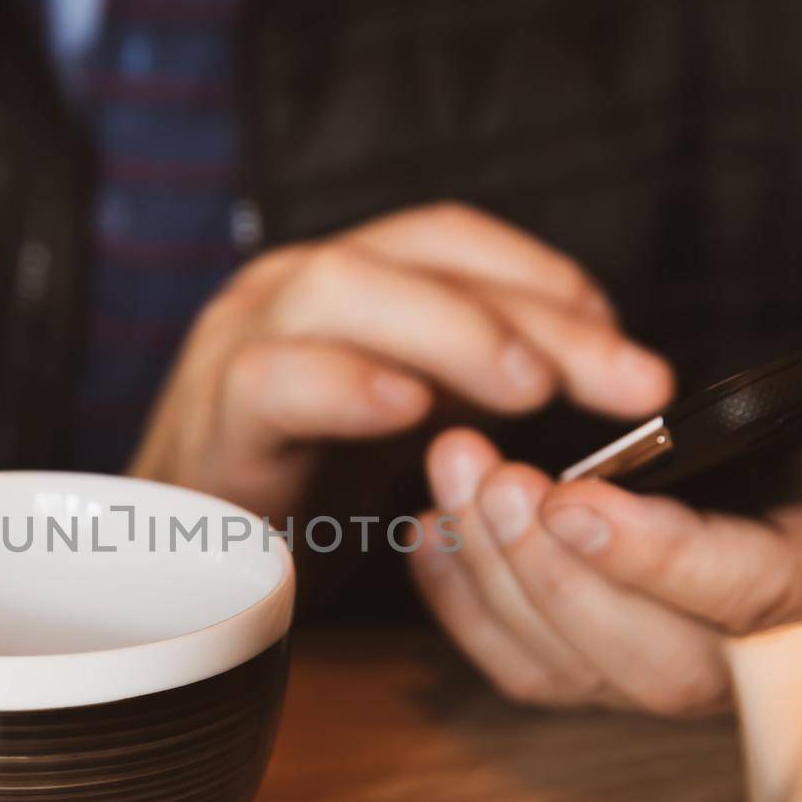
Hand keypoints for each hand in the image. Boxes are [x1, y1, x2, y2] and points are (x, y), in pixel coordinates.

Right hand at [129, 202, 673, 520]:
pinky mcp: (209, 421)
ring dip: (450, 332)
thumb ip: (469, 383)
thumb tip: (590, 364)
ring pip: (337, 288)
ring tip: (530, 388)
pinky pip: (270, 381)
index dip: (548, 278)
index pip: (450, 240)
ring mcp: (237, 345)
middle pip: (416, 258)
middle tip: (628, 380)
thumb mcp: (399, 421)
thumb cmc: (293, 488)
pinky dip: (345, 386)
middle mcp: (285, 292)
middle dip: (533, 312)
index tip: (630, 346)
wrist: (171, 561)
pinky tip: (410, 412)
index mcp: (337, 283)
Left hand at [410, 245, 801, 715]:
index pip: (753, 598)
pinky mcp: (612, 667)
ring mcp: (678, 671)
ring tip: (456, 471)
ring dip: (496, 577)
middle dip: (556, 573)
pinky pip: (526, 668)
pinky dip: (466, 606)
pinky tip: (435, 529)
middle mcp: (761, 655)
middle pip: (646, 662)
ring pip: (569, 670)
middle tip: (496, 474)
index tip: (575, 498)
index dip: (662, 560)